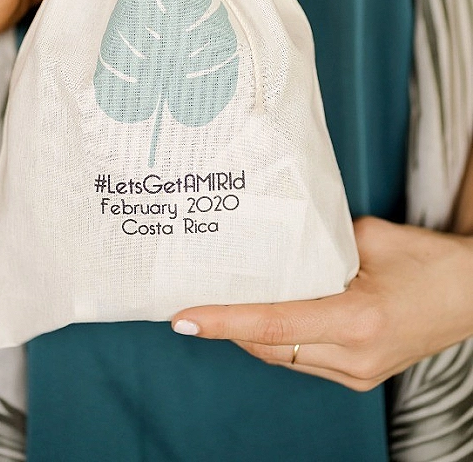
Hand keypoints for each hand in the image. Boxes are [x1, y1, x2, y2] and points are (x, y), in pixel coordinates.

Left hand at [171, 217, 472, 390]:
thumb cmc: (428, 261)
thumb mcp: (371, 238)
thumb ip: (320, 243)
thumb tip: (277, 241)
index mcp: (356, 319)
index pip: (272, 324)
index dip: (223, 321)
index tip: (184, 318)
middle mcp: (353, 356)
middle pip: (268, 346)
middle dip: (229, 325)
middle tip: (196, 296)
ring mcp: (358, 373)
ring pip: (282, 357)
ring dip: (252, 333)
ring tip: (226, 301)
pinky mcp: (361, 376)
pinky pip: (302, 359)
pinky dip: (279, 339)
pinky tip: (268, 311)